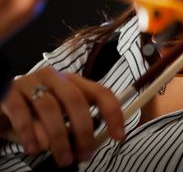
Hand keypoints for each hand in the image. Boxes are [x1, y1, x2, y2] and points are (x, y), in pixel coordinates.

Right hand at [0, 66, 124, 165]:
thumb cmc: (33, 114)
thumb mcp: (58, 119)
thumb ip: (74, 127)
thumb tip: (90, 143)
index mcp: (73, 81)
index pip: (101, 92)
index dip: (113, 113)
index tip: (119, 136)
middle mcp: (54, 77)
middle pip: (76, 100)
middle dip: (83, 130)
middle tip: (84, 155)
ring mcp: (30, 81)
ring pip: (50, 108)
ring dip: (59, 138)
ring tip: (63, 159)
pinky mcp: (8, 92)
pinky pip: (21, 112)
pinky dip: (29, 133)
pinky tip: (34, 149)